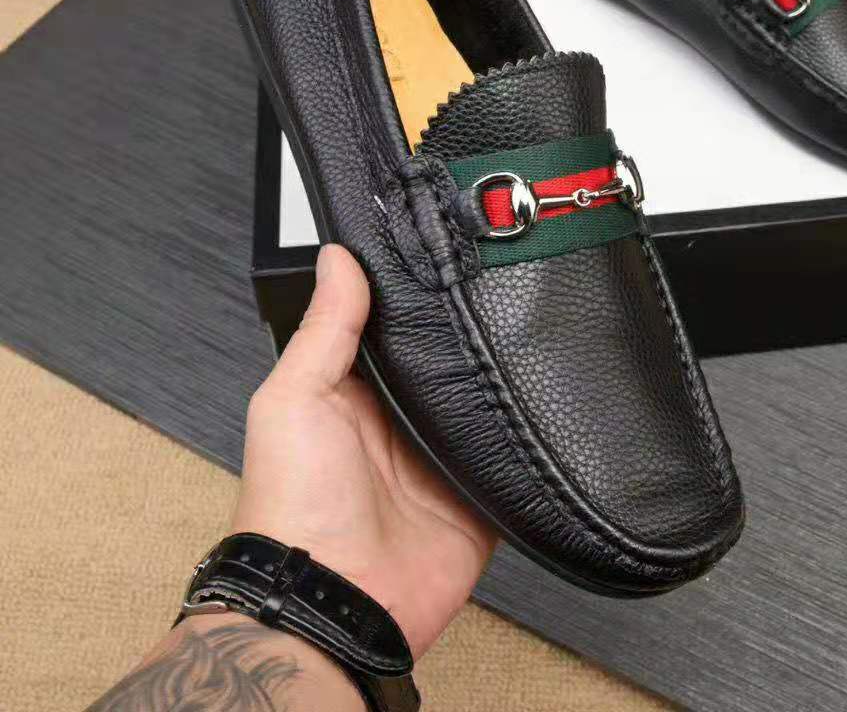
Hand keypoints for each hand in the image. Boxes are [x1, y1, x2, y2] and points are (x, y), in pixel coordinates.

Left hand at [231, 244, 495, 658]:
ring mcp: (444, 460)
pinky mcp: (480, 497)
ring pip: (488, 404)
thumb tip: (337, 259)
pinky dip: (530, 438)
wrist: (333, 600)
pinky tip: (547, 402)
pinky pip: (515, 458)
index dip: (418, 297)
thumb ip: (325, 329)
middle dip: (471, 337)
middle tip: (502, 287)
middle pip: (450, 364)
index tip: (444, 252)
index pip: (398, 329)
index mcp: (360, 393)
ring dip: (503, 382)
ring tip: (533, 333)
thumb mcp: (294, 397)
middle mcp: (404, 422)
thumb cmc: (292, 503)